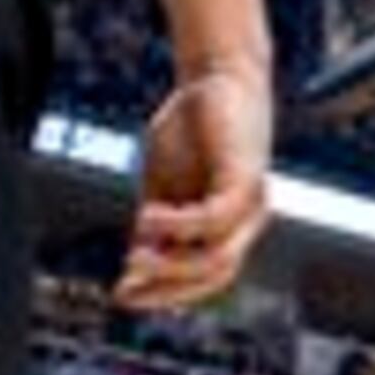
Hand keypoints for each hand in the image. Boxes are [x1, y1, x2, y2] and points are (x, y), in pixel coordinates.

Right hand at [120, 65, 272, 310]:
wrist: (216, 76)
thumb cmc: (192, 131)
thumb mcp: (164, 185)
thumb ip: (155, 226)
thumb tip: (132, 270)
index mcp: (231, 227)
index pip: (206, 278)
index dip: (166, 293)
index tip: (122, 298)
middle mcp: (249, 221)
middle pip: (216, 276)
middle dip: (169, 287)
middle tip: (126, 283)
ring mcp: (252, 202)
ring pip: (219, 257)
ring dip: (174, 265)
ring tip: (134, 256)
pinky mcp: (246, 177)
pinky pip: (216, 218)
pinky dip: (179, 225)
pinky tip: (146, 217)